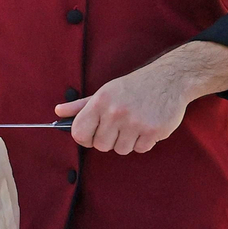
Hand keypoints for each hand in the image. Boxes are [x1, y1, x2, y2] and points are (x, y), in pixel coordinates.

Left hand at [54, 62, 192, 154]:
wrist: (169, 79)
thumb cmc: (133, 87)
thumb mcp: (105, 91)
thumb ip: (80, 105)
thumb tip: (58, 112)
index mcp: (101, 102)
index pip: (79, 133)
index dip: (84, 138)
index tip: (91, 135)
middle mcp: (116, 112)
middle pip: (101, 145)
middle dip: (108, 140)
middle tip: (118, 126)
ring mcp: (136, 122)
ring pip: (121, 149)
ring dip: (127, 142)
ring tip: (134, 125)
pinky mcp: (154, 131)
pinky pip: (140, 149)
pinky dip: (143, 142)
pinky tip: (147, 126)